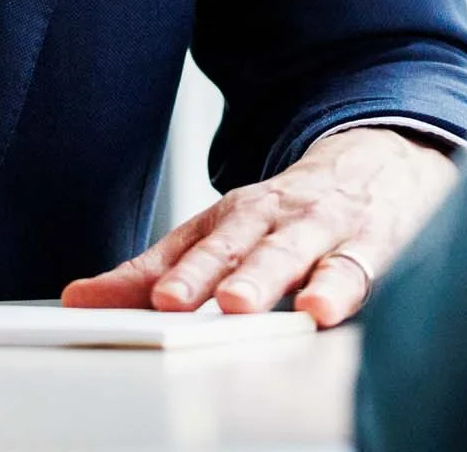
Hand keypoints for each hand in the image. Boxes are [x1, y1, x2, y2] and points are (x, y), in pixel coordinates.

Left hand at [59, 126, 456, 327]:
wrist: (387, 160)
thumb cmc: (293, 213)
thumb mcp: (226, 232)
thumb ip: (156, 270)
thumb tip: (79, 300)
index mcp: (237, 215)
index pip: (200, 243)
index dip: (177, 273)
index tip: (154, 299)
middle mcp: (277, 217)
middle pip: (241, 244)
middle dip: (210, 273)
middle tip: (178, 301)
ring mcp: (325, 229)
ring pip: (295, 252)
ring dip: (269, 278)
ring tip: (243, 306)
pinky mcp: (372, 245)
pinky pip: (357, 268)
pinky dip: (340, 287)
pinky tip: (324, 307)